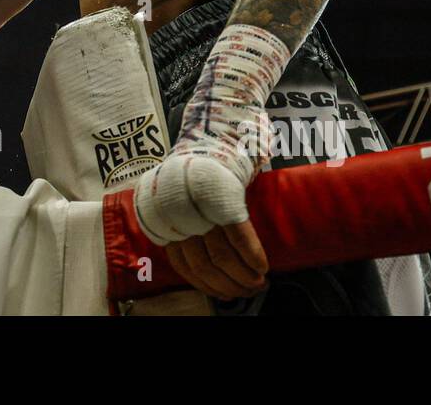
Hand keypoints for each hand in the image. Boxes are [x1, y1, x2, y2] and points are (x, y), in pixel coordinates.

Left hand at [135, 147, 268, 299]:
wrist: (211, 136)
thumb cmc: (200, 173)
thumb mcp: (180, 202)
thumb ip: (186, 229)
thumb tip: (209, 265)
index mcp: (168, 222)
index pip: (184, 266)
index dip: (207, 285)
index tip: (224, 295)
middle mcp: (180, 218)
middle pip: (204, 266)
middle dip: (230, 286)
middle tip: (250, 291)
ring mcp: (201, 210)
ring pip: (222, 256)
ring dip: (244, 277)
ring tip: (259, 283)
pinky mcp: (223, 200)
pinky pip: (239, 237)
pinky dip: (252, 256)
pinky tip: (262, 268)